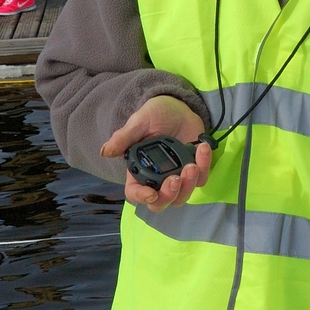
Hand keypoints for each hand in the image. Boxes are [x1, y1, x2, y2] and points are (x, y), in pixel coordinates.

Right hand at [101, 95, 212, 210]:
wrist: (178, 107)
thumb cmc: (154, 115)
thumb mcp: (138, 123)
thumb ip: (123, 138)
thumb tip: (105, 151)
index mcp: (139, 171)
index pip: (135, 193)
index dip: (141, 197)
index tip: (151, 193)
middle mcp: (157, 179)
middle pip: (161, 203)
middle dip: (169, 195)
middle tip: (175, 178)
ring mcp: (178, 176)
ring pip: (183, 195)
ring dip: (189, 184)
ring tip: (192, 165)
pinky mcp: (196, 170)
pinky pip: (202, 178)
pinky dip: (204, 165)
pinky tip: (202, 148)